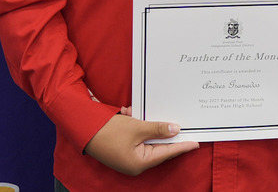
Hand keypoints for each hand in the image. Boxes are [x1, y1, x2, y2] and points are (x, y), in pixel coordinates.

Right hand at [83, 112, 198, 176]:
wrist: (81, 127)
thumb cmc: (108, 131)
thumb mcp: (136, 127)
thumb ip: (157, 129)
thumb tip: (175, 130)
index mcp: (140, 163)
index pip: (167, 153)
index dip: (182, 146)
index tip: (197, 142)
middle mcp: (135, 163)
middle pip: (158, 146)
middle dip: (162, 130)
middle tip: (180, 123)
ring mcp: (128, 156)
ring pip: (146, 138)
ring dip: (145, 124)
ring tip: (135, 113)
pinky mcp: (122, 148)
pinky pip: (136, 135)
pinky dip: (135, 124)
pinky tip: (128, 113)